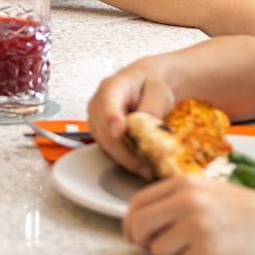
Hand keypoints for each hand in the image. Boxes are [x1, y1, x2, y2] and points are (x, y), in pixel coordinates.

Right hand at [86, 58, 179, 176]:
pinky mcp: (101, 134)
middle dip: (124, 152)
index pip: (107, 103)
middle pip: (104, 131)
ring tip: (148, 170)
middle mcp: (97, 104)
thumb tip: (146, 131)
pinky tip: (141, 165)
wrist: (144, 84)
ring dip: (125, 159)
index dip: (111, 119)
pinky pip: (109, 150)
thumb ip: (152, 108)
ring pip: (105, 145)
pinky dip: (124, 159)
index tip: (119, 132)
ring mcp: (96, 120)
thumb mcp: (158, 91)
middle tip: (145, 168)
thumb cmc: (150, 85)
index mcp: (112, 87)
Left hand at [123, 176, 254, 254]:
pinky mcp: (208, 253)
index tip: (134, 235)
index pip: (137, 203)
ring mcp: (198, 228)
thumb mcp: (208, 191)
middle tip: (155, 248)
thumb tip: (138, 222)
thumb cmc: (246, 211)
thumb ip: (175, 200)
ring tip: (196, 249)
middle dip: (142, 241)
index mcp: (184, 184)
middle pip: (139, 226)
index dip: (131, 222)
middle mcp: (187, 203)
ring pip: (157, 250)